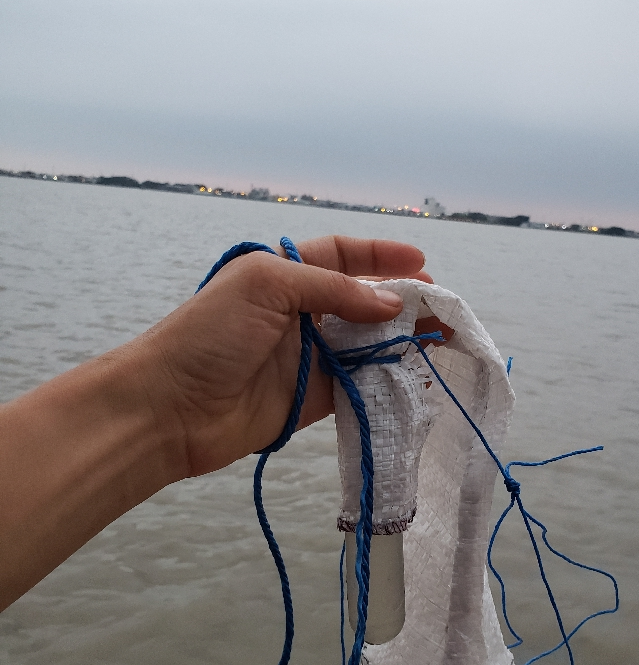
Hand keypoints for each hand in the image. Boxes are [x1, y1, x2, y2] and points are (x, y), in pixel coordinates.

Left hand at [138, 235, 429, 477]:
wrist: (170, 408)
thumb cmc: (209, 335)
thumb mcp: (267, 286)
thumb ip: (332, 289)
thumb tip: (390, 304)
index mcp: (283, 274)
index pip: (341, 256)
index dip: (381, 257)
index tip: (422, 264)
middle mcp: (298, 312)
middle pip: (362, 301)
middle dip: (404, 301)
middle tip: (442, 308)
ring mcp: (307, 357)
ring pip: (367, 344)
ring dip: (403, 342)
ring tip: (441, 340)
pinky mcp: (313, 399)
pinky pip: (360, 385)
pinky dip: (388, 380)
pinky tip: (416, 376)